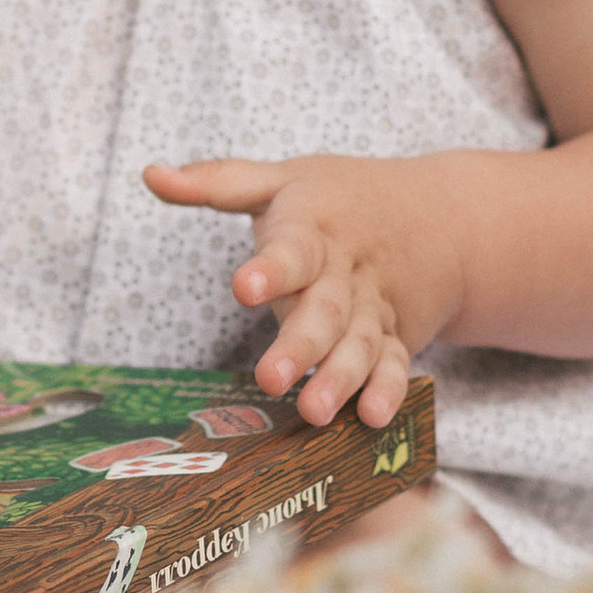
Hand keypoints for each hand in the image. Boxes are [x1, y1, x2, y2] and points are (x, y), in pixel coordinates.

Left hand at [143, 155, 457, 430]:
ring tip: (315, 412)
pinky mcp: (397, 336)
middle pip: (326, 309)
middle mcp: (346, 271)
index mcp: (314, 229)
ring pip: (361, 343)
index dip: (270, 270)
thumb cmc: (344, 198)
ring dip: (341, 378)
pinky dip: (390, 390)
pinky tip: (374, 417)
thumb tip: (150, 174)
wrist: (443, 213)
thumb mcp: (284, 179)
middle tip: (270, 379)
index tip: (243, 288)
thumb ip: (218, 183)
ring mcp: (375, 307)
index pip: (292, 249)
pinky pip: (396, 363)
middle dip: (301, 346)